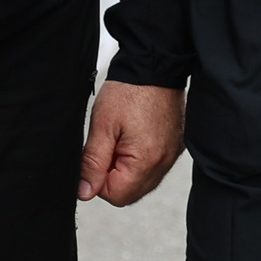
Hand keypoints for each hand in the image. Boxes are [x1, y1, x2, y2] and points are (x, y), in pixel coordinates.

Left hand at [78, 80, 182, 205]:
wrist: (154, 65)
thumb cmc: (129, 91)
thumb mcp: (102, 126)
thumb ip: (92, 164)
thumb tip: (85, 192)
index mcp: (146, 160)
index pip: (116, 196)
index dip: (98, 180)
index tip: (98, 156)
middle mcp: (164, 162)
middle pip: (131, 194)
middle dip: (113, 178)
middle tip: (108, 147)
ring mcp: (171, 155)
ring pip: (143, 183)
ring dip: (127, 171)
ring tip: (121, 141)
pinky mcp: (174, 147)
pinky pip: (155, 168)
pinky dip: (141, 161)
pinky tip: (134, 138)